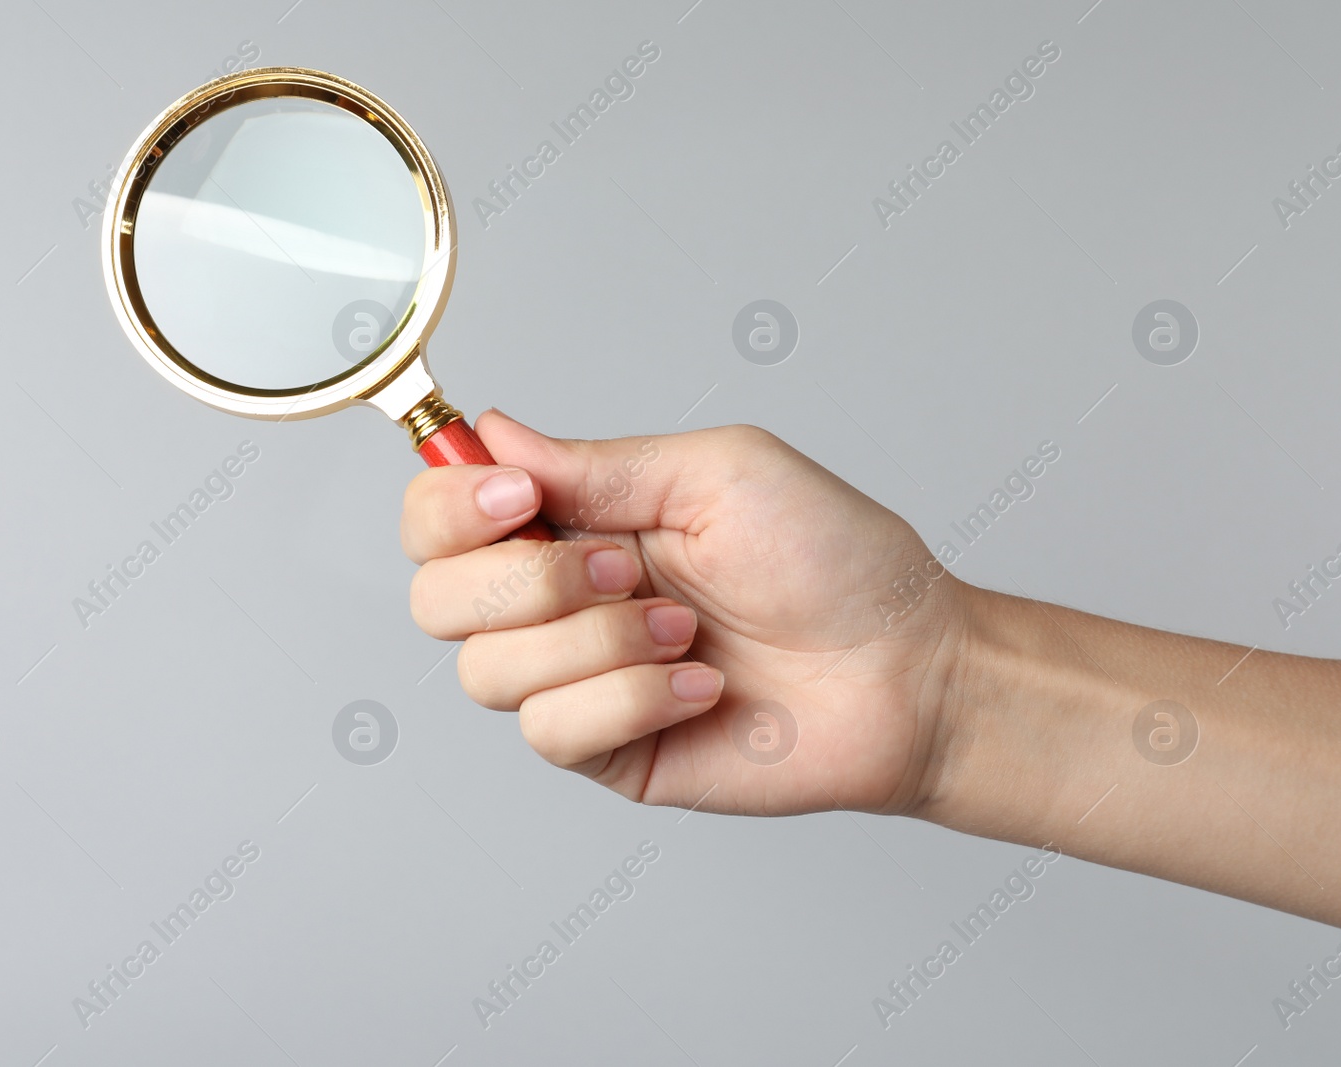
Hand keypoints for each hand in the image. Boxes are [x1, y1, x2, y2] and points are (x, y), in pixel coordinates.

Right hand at [401, 411, 968, 815]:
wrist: (904, 668)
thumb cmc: (833, 560)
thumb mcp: (717, 472)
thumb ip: (594, 462)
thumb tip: (493, 431)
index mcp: (576, 520)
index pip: (441, 515)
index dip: (449, 504)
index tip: (516, 496)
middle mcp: (560, 601)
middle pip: (435, 600)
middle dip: (524, 580)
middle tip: (624, 568)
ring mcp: (577, 680)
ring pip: (489, 671)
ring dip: (597, 641)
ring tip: (687, 630)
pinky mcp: (606, 750)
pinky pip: (553, 730)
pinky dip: (632, 699)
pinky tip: (701, 687)